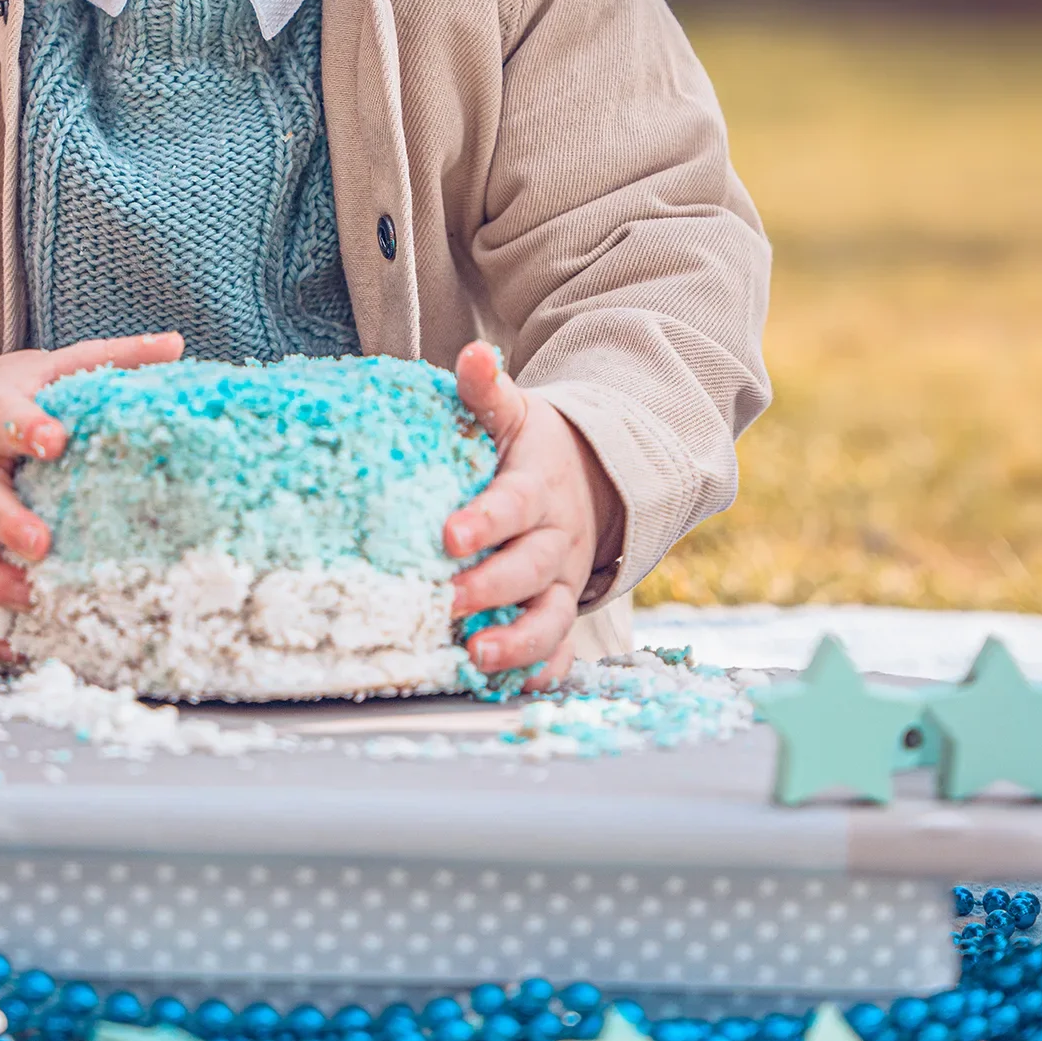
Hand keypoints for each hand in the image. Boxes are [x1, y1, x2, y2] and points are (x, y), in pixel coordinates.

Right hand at [0, 332, 185, 658]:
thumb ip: (110, 358)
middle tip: (40, 543)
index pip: (5, 417)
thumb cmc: (5, 401)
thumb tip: (175, 346)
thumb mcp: (48, 369)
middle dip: (4, 521)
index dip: (28, 428)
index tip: (57, 440)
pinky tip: (14, 647)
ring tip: (30, 599)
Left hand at [444, 341, 623, 682]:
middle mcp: (557, 539)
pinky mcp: (563, 609)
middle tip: (448, 603)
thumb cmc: (533, 449)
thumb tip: (471, 355)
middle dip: (491, 589)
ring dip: (517, 641)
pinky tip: (510, 685)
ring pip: (551, 617)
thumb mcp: (515, 413)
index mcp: (539, 488)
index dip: (485, 521)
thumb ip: (486, 391)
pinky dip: (540, 670)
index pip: (514, 504)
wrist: (594, 479)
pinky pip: (560, 648)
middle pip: (531, 568)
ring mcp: (563, 580)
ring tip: (477, 657)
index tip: (449, 535)